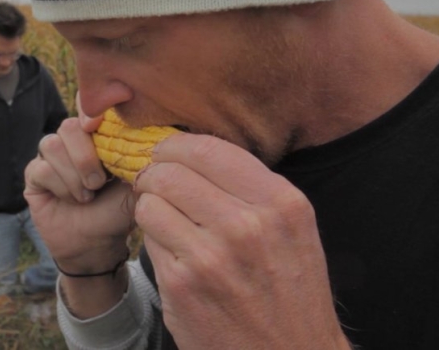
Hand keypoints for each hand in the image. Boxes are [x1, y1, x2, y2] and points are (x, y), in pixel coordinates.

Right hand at [24, 93, 133, 271]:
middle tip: (98, 182)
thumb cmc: (116, 212)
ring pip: (52, 144)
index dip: (90, 112)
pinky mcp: (33, 175)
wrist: (95, 244)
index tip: (97, 124)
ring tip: (86, 195)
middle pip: (69, 126)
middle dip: (85, 156)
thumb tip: (150, 137)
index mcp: (95, 136)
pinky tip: (70, 200)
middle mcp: (71, 142)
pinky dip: (60, 186)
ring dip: (73, 174)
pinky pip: (40, 168)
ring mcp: (50, 157)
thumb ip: (138, 159)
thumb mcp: (135, 185)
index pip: (87, 108)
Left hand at [134, 133, 348, 349]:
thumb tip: (193, 149)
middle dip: (155, 174)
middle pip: (171, 170)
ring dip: (150, 206)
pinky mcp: (181, 283)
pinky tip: (171, 251)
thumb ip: (251, 188)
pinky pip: (146, 237)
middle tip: (156, 185)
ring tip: (165, 219)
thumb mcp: (291, 231)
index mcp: (280, 203)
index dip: (175, 146)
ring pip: (150, 201)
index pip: (208, 148)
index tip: (167, 153)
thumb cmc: (288, 292)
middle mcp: (248, 225)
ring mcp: (211, 255)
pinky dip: (152, 239)